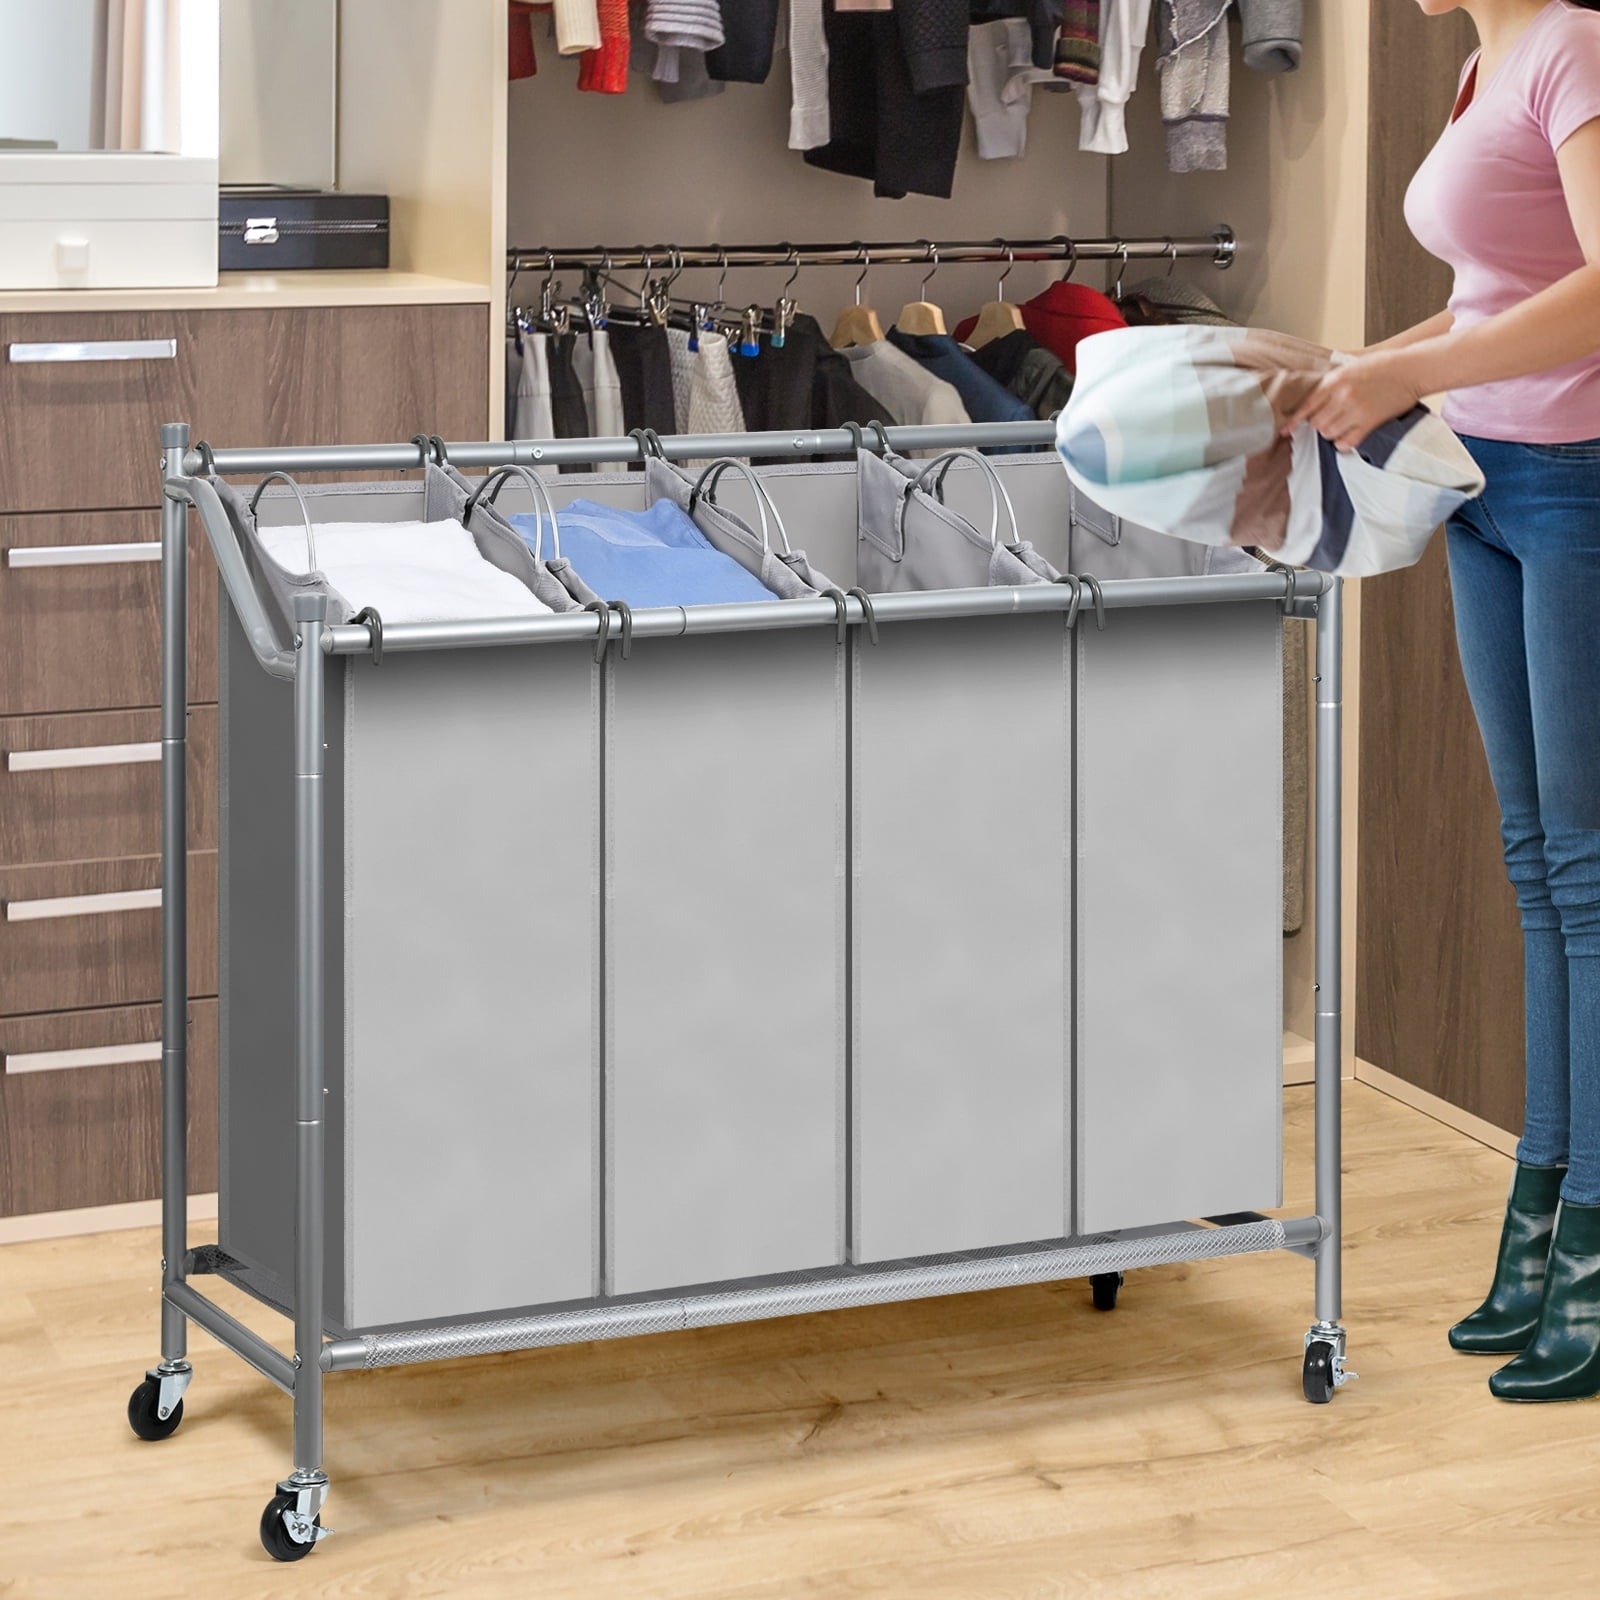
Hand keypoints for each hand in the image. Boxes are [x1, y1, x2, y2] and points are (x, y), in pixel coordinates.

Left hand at [1281, 354, 1423, 450]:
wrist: (1411, 370)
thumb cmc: (1382, 366)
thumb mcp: (1351, 366)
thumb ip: (1332, 382)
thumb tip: (1312, 400)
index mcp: (1336, 380)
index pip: (1306, 405)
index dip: (1294, 420)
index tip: (1286, 431)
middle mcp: (1343, 396)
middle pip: (1316, 423)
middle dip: (1318, 424)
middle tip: (1328, 419)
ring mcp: (1356, 410)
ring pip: (1328, 433)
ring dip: (1331, 432)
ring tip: (1340, 424)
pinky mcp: (1370, 422)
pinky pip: (1346, 442)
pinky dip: (1343, 442)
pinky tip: (1347, 436)